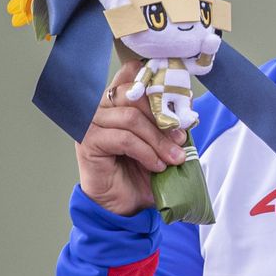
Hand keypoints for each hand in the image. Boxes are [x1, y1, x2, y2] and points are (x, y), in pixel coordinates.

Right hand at [75, 59, 188, 215]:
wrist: (125, 203)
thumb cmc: (141, 170)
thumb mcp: (162, 142)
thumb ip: (169, 123)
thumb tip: (188, 111)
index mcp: (118, 98)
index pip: (134, 72)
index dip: (158, 81)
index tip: (183, 100)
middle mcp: (101, 105)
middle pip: (135, 95)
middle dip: (164, 118)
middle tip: (182, 139)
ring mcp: (91, 122)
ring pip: (131, 118)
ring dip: (158, 140)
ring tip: (174, 158)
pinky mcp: (87, 141)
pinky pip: (124, 139)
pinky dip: (146, 152)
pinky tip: (156, 166)